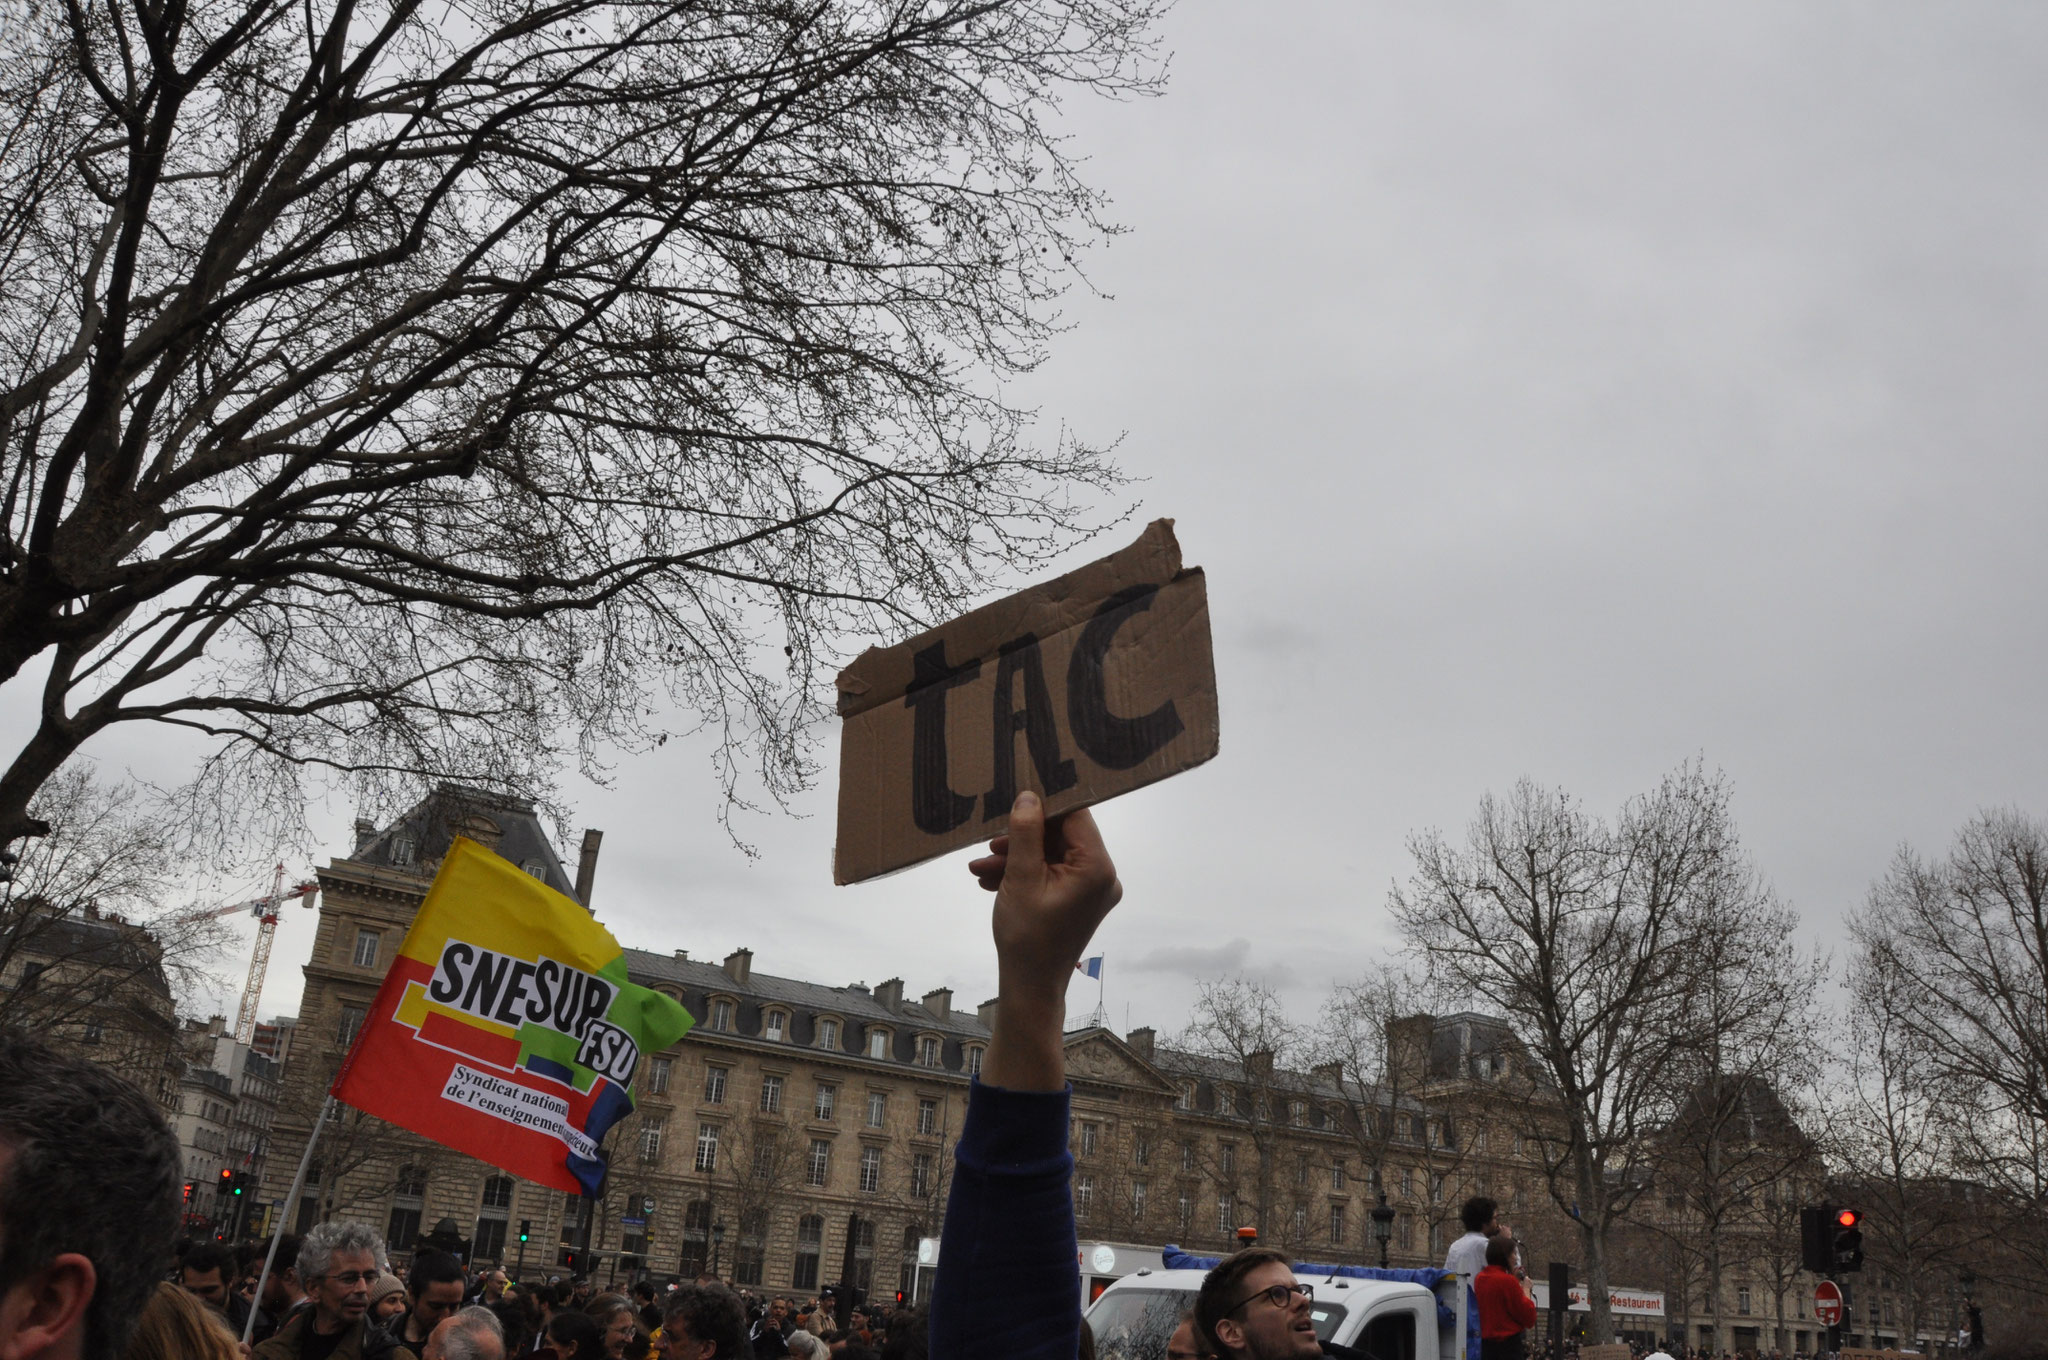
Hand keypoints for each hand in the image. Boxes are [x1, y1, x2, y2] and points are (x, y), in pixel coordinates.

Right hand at [967, 791, 1120, 1089]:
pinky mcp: (1081, 900)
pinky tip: (991, 879)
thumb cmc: (1026, 938)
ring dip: (1017, 856)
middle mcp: (1103, 875)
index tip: (1018, 791)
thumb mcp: (1020, 878)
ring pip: (1053, 855)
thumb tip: (1029, 796)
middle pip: (1062, 835)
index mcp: (1096, 867)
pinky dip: (1025, 873)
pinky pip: (1053, 873)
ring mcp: (1093, 889)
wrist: (1030, 987)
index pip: (1076, 815)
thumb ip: (1025, 833)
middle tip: (990, 839)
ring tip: (981, 865)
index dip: (1046, 803)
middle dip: (1023, 836)